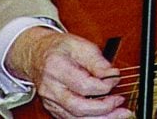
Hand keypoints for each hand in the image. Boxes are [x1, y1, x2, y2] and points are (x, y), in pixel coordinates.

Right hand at [7, 27, 130, 117]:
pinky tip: (106, 115)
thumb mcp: (79, 44)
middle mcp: (51, 89)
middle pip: (78, 107)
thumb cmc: (59, 48)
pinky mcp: (54, 108)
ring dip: (100, 118)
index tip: (116, 79)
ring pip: (75, 118)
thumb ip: (96, 60)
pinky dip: (91, 118)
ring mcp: (51, 101)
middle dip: (103, 108)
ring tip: (119, 113)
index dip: (104, 85)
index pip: (83, 85)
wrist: (36, 55)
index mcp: (56, 68)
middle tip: (120, 101)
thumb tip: (112, 74)